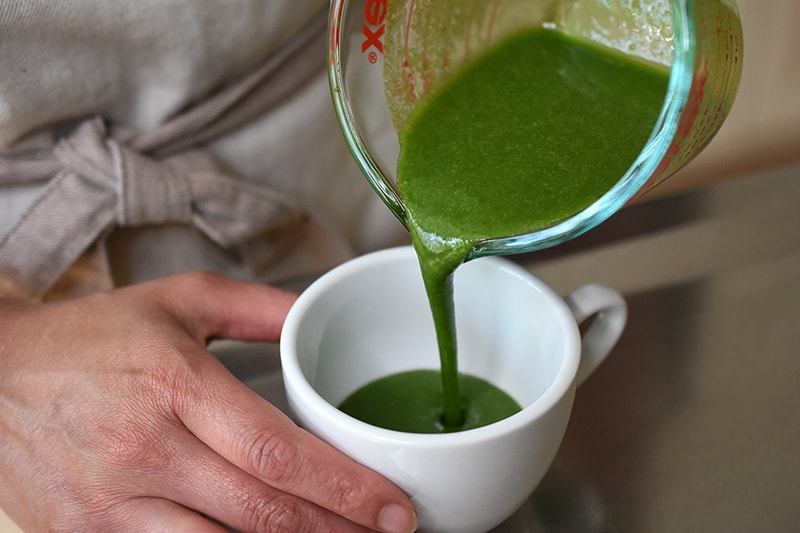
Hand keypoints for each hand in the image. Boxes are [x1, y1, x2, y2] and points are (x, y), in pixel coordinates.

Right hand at [0, 272, 416, 532]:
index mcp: (174, 383)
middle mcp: (144, 449)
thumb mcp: (179, 299)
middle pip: (261, 511)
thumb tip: (317, 316)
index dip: (344, 487)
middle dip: (337, 531)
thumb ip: (257, 307)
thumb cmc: (96, 336)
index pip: (275, 450)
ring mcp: (111, 503)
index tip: (395, 507)